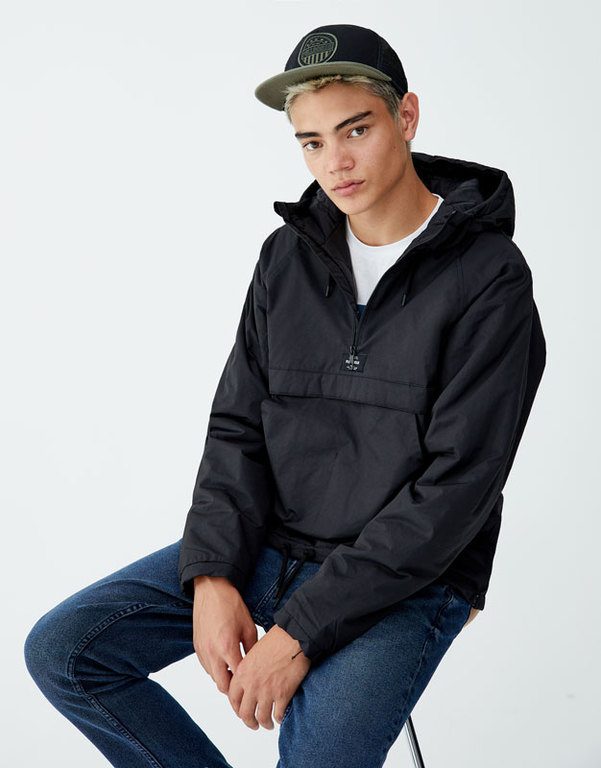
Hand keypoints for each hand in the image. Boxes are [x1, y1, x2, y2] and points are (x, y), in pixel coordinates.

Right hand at [192, 576, 258, 694]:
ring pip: (213, 677)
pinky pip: (206, 667)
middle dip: (234, 689)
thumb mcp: (249, 627)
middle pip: (222, 685)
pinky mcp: (196, 647)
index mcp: (227, 647)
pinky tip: (225, 662)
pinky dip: (215, 669)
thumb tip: (256, 665)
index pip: (237, 679)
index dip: (246, 685)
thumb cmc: (231, 605)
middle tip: (245, 686)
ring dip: (224, 678)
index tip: (254, 688)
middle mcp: (211, 652)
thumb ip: (252, 649)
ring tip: (236, 673)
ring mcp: (202, 651)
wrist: (211, 590)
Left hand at [227, 624, 310, 729]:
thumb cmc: (277, 640)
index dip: (237, 708)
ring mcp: (267, 691)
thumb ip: (248, 669)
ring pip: (261, 718)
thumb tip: (249, 682)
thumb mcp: (254, 653)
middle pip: (245, 713)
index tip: (241, 711)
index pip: (233, 698)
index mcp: (242, 673)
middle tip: (254, 724)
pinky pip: (277, 714)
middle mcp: (252, 685)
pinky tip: (280, 716)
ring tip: (268, 724)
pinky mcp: (282, 695)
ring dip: (264, 724)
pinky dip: (278, 718)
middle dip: (249, 722)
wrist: (293, 638)